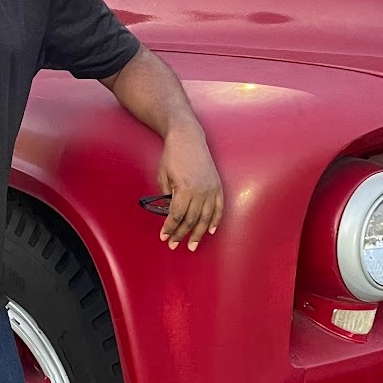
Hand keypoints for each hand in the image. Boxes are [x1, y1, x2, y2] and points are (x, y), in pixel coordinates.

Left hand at [156, 125, 222, 251]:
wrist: (187, 137)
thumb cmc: (172, 156)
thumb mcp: (163, 176)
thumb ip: (167, 196)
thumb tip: (171, 213)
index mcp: (184, 189)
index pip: (176, 215)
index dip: (170, 228)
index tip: (164, 236)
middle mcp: (200, 191)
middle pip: (190, 220)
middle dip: (181, 234)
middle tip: (173, 244)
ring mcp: (211, 188)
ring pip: (206, 218)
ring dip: (198, 233)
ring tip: (192, 245)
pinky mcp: (217, 185)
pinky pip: (218, 207)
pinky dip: (215, 220)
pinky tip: (210, 230)